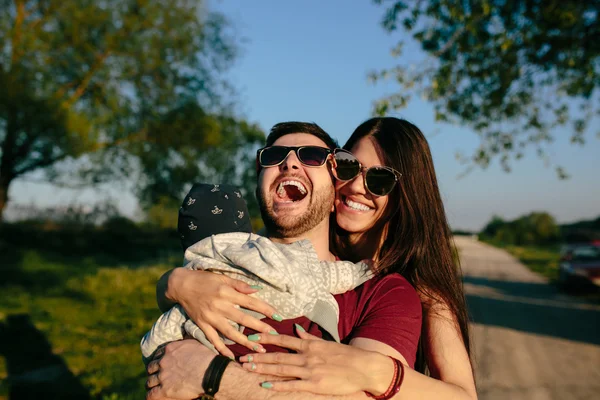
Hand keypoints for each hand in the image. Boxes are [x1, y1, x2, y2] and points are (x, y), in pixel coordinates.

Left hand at [146, 340, 213, 399]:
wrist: (210, 372)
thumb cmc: (206, 357)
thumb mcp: (195, 343)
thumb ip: (185, 342)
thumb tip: (184, 337)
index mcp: (170, 349)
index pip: (157, 354)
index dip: (159, 360)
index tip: (161, 364)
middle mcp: (164, 362)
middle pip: (151, 367)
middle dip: (154, 371)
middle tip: (157, 375)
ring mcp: (163, 376)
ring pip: (149, 381)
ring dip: (152, 384)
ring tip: (154, 387)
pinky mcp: (165, 389)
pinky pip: (151, 394)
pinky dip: (151, 396)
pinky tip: (153, 396)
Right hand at [170, 269, 280, 357]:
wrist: (180, 285)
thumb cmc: (204, 279)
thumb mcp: (223, 277)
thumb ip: (240, 285)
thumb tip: (257, 290)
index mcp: (226, 292)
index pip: (250, 302)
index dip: (265, 309)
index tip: (278, 316)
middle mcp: (219, 305)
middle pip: (243, 319)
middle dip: (259, 328)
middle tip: (273, 335)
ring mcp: (210, 317)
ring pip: (230, 332)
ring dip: (245, 342)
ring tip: (259, 349)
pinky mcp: (202, 324)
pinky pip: (213, 339)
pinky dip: (222, 349)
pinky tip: (232, 357)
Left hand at [238, 328, 393, 394]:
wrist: (364, 367)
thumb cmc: (346, 355)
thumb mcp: (326, 342)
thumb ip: (309, 338)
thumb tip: (297, 329)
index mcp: (310, 344)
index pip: (283, 339)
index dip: (266, 338)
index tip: (252, 337)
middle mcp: (307, 356)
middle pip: (277, 355)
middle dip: (258, 356)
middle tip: (242, 357)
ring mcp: (309, 370)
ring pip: (281, 369)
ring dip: (262, 369)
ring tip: (248, 368)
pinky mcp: (314, 384)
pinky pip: (292, 385)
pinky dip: (277, 385)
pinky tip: (264, 386)